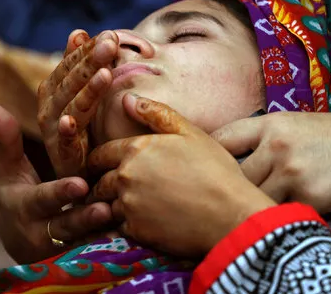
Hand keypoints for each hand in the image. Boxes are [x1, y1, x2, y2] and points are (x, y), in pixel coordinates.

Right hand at [0, 104, 113, 262]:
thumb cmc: (17, 193)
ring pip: (86, 241)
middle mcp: (44, 231)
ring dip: (103, 232)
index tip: (79, 184)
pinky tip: (136, 232)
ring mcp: (65, 247)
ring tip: (121, 219)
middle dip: (84, 218)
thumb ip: (5, 140)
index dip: (60, 193)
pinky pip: (100, 252)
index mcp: (27, 207)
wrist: (22, 240)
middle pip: (66, 225)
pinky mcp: (83, 255)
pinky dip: (115, 244)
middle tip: (104, 208)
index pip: (43, 199)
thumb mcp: (6, 170)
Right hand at [37, 29, 118, 177]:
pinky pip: (63, 144)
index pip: (70, 66)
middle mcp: (50, 111)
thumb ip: (79, 69)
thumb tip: (79, 31)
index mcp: (55, 94)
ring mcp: (54, 134)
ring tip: (105, 74)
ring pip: (70, 109)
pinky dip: (64, 132)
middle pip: (70, 82)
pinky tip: (69, 122)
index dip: (86, 51)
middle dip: (90, 61)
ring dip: (86, 91)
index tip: (108, 34)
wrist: (64, 189)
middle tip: (110, 42)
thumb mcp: (77, 101)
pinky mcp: (61, 158)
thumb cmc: (76, 140)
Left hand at [88, 95, 274, 256]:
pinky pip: (120, 227)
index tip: (102, 165)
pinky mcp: (136, 231)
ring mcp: (129, 205)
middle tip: (114, 187)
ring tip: (133, 205)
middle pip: (100, 182)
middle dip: (104, 183)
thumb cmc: (215, 171)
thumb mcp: (190, 133)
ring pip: (108, 205)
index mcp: (136, 149)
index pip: (101, 154)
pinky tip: (146, 221)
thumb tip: (127, 99)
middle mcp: (125, 177)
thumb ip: (157, 114)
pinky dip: (128, 224)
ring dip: (115, 205)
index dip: (99, 160)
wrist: (230, 214)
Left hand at [211, 107, 330, 213]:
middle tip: (227, 198)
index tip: (204, 166)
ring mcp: (292, 174)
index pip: (224, 138)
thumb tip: (237, 157)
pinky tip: (286, 216)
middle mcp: (276, 146)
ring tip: (255, 211)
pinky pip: (280, 214)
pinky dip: (280, 217)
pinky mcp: (309, 200)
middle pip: (233, 175)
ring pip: (252, 199)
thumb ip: (268, 137)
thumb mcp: (301, 123)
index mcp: (272, 123)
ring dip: (253, 207)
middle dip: (230, 188)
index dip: (210, 154)